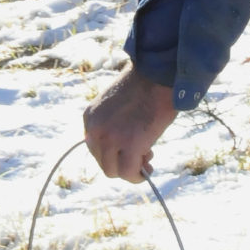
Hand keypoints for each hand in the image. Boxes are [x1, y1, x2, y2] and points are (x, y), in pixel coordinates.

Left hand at [83, 65, 176, 181]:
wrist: (159, 73)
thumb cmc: (146, 83)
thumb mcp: (117, 104)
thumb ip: (114, 124)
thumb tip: (125, 147)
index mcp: (90, 117)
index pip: (95, 146)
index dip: (113, 151)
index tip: (127, 150)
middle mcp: (94, 130)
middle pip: (102, 161)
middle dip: (121, 162)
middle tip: (142, 156)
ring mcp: (111, 139)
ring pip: (113, 171)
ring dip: (130, 170)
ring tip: (146, 162)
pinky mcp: (130, 146)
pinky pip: (129, 173)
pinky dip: (137, 176)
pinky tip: (146, 172)